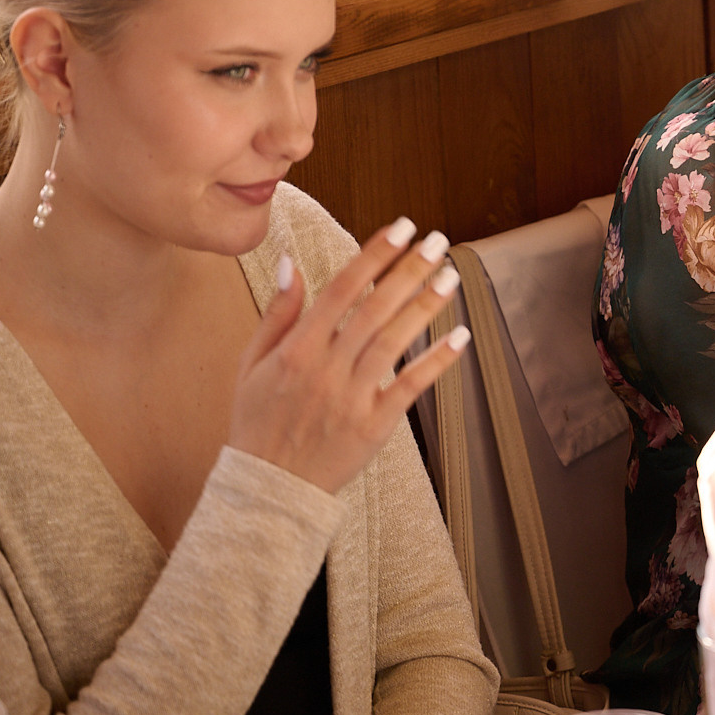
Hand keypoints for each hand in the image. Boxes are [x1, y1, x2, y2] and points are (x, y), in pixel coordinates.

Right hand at [228, 219, 468, 494]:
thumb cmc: (258, 421)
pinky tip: (461, 336)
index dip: (374, 256)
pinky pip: (410, 388)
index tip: (400, 227)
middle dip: (408, 271)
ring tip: (450, 275)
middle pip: (375, 310)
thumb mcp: (252, 364)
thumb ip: (278, 313)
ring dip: (426, 306)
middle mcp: (326, 369)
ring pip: (395, 342)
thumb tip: (290, 263)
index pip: (341, 290)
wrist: (267, 487)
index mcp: (297, 350)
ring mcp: (352, 398)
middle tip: (437, 240)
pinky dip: (437, 361)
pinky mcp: (374, 426)